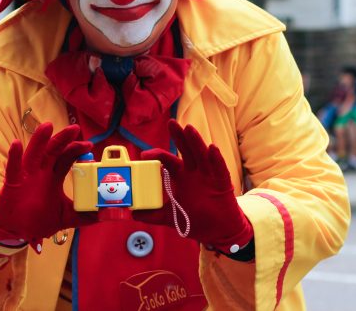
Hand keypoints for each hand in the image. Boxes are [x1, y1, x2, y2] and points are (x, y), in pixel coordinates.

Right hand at [0, 123, 92, 245]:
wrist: (17, 231)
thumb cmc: (38, 220)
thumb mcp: (65, 218)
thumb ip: (84, 216)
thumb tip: (105, 216)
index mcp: (53, 177)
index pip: (66, 158)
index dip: (76, 149)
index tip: (89, 145)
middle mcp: (41, 172)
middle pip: (52, 151)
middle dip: (63, 139)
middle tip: (74, 129)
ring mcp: (26, 176)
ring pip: (33, 153)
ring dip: (39, 140)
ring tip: (47, 126)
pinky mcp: (13, 183)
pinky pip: (13, 168)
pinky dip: (14, 156)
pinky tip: (16, 144)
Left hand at [137, 121, 252, 252]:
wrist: (217, 232)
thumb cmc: (195, 219)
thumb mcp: (170, 217)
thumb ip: (152, 214)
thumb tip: (133, 213)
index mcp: (180, 176)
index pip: (167, 160)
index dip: (157, 155)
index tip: (145, 155)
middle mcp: (193, 172)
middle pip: (185, 150)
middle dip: (179, 136)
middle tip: (171, 123)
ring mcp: (208, 176)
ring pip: (202, 155)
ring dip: (196, 141)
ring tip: (189, 129)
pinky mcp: (222, 184)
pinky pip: (220, 169)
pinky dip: (216, 159)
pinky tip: (212, 148)